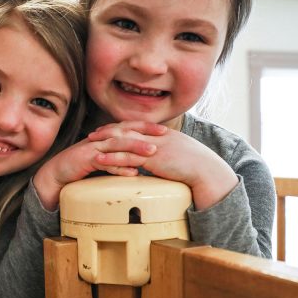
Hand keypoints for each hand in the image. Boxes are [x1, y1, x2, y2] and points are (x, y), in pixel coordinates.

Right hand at [34, 121, 167, 209]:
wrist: (56, 173)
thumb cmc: (80, 167)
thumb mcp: (102, 160)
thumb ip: (118, 160)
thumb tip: (138, 165)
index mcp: (105, 137)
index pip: (129, 127)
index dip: (146, 127)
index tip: (165, 130)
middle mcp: (100, 139)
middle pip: (125, 131)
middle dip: (145, 131)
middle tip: (164, 133)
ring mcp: (92, 148)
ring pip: (117, 145)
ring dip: (135, 147)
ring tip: (152, 151)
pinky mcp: (85, 160)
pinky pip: (105, 163)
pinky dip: (119, 168)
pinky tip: (131, 172)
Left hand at [90, 126, 237, 209]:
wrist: (207, 171)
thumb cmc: (198, 167)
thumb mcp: (182, 155)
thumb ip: (169, 154)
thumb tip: (159, 160)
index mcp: (164, 133)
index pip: (138, 126)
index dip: (122, 127)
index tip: (109, 129)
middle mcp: (157, 136)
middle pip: (127, 128)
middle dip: (108, 130)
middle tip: (93, 133)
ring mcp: (154, 146)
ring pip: (124, 140)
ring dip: (105, 141)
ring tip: (89, 143)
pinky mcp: (152, 159)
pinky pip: (127, 157)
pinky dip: (111, 157)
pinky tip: (99, 159)